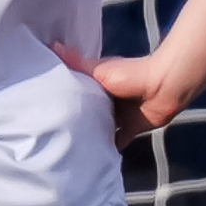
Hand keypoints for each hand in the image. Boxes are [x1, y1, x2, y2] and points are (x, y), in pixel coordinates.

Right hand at [50, 40, 196, 147]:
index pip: (74, 94)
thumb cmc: (131, 74)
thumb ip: (75, 62)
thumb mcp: (97, 69)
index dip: (60, 101)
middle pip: (84, 114)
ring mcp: (117, 116)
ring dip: (88, 137)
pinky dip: (106, 150)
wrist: (163, 87)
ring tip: (66, 149)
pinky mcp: (128, 130)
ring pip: (97, 129)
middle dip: (72, 122)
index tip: (42, 110)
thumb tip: (52, 45)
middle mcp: (104, 101)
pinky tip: (92, 160)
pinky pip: (115, 142)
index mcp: (95, 85)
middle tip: (51, 135)